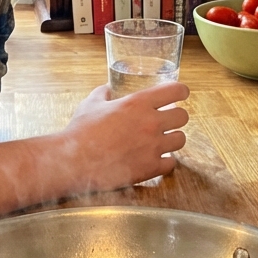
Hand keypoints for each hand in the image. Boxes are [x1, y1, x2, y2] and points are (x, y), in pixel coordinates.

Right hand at [64, 82, 189, 191]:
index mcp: (138, 103)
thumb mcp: (90, 104)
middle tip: (167, 121)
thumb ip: (103, 94)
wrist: (74, 161)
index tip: (180, 94)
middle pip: (183, 116)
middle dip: (176, 117)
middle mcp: (150, 123)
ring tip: (162, 142)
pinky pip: (171, 163)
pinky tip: (155, 160)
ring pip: (181, 139)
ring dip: (172, 139)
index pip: (176, 90)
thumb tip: (107, 89)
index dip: (180, 91)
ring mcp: (152, 146)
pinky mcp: (150, 168)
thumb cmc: (81, 132)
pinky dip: (165, 161)